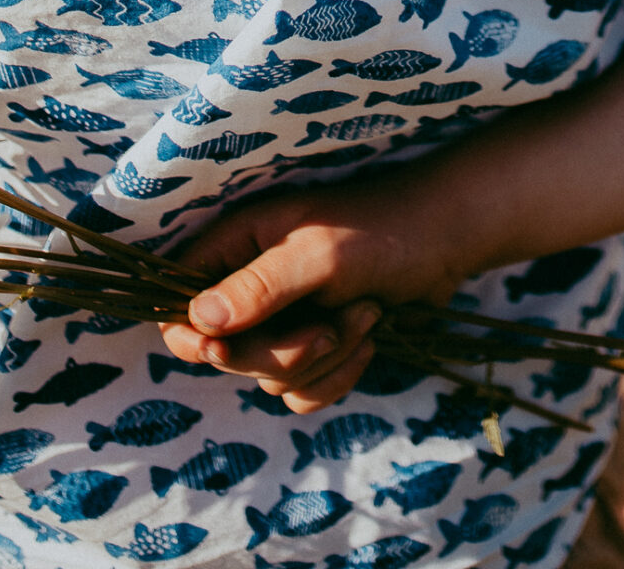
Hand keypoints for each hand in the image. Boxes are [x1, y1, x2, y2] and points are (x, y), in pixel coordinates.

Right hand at [159, 172, 473, 410]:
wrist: (445, 243)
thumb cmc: (381, 229)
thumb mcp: (316, 254)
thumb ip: (257, 288)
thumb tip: (198, 323)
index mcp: (238, 243)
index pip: (178, 302)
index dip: (191, 336)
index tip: (221, 350)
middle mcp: (251, 283)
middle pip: (226, 354)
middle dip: (282, 351)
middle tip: (328, 325)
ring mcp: (283, 320)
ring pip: (268, 379)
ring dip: (321, 359)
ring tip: (362, 314)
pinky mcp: (315, 347)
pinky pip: (302, 394)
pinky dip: (337, 377)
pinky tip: (369, 339)